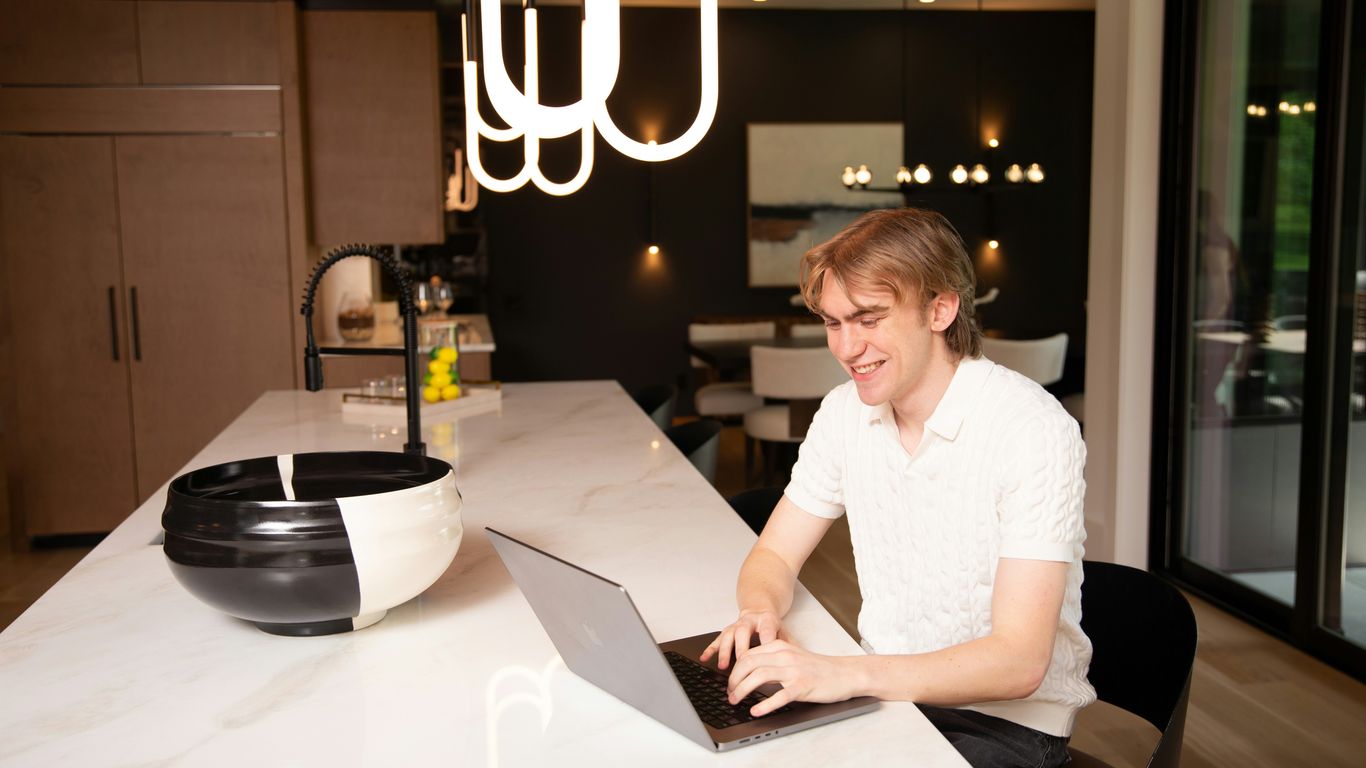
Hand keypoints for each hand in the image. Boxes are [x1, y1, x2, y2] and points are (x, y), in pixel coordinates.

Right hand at [699, 610, 786, 669]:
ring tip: (723, 666)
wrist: (760, 607)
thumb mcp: (784, 632)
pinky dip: (711, 649)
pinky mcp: (728, 630)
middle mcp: (749, 621)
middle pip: (743, 632)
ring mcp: (737, 625)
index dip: (765, 641)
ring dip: (724, 651)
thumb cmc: (772, 626)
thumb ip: (789, 646)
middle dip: (741, 648)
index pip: (766, 630)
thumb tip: (797, 661)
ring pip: (729, 635)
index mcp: (767, 620)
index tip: (766, 656)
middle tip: (741, 665)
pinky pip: (717, 639)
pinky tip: (704, 658)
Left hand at [725, 639, 858, 716]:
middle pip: (749, 663)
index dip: (734, 670)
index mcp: (780, 647)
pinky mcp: (803, 686)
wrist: (845, 673)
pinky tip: (756, 711)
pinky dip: (765, 704)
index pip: (748, 655)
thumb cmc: (819, 668)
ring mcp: (794, 670)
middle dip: (734, 680)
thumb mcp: (792, 657)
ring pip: (759, 676)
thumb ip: (773, 661)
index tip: (730, 682)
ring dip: (742, 690)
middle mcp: (785, 655)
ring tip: (735, 700)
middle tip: (729, 693)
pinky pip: (780, 695)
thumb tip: (750, 673)